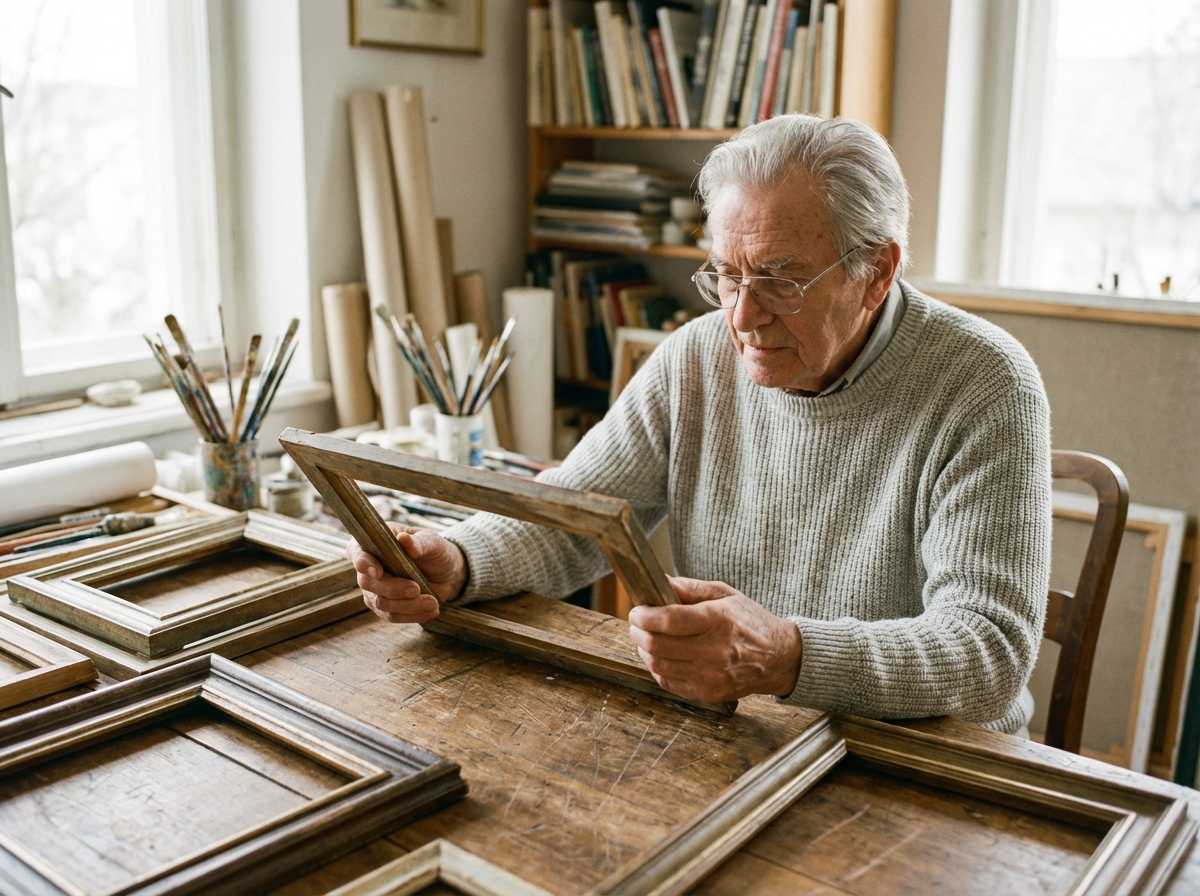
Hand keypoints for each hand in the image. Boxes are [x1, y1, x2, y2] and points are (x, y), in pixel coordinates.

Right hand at [346, 523, 466, 623]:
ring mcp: (374, 589)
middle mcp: (368, 567)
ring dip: (407, 605)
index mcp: (373, 542)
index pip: (357, 552)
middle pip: (368, 583)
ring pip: (381, 603)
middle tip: (416, 589)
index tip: (378, 571)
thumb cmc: (434, 550)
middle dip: (393, 588)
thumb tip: (403, 539)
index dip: (363, 563)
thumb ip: (417, 542)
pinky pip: (392, 616)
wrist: (446, 572)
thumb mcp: (431, 542)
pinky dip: (412, 615)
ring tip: (432, 602)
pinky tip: (430, 611)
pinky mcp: (385, 607)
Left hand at [627, 576, 802, 702]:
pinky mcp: (708, 693)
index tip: (637, 611)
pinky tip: (662, 656)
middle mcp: (714, 650)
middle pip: (658, 644)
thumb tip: (660, 581)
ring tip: (647, 639)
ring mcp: (711, 675)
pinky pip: (668, 682)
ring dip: (645, 650)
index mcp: (718, 620)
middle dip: (638, 632)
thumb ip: (690, 588)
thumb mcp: (725, 595)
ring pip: (659, 665)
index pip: (669, 621)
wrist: (779, 658)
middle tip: (637, 624)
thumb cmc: (750, 623)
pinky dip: (658, 668)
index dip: (644, 616)